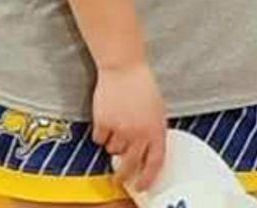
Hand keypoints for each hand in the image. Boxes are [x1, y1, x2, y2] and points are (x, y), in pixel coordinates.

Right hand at [92, 62, 166, 191]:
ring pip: (113, 150)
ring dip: (114, 143)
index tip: (143, 185)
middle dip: (124, 174)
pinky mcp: (103, 124)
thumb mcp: (157, 110)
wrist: (125, 69)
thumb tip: (147, 150)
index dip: (149, 177)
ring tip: (118, 124)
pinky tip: (107, 117)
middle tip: (120, 177)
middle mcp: (140, 132)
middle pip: (130, 164)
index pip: (156, 161)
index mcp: (157, 129)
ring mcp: (120, 129)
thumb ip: (153, 131)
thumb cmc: (142, 87)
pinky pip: (99, 139)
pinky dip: (102, 132)